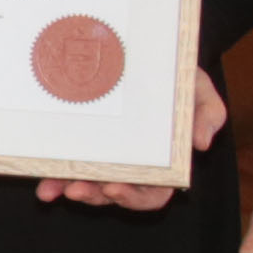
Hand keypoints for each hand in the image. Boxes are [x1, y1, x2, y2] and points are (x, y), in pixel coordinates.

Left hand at [41, 68, 229, 211]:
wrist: (148, 55)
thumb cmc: (177, 77)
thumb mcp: (198, 90)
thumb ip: (208, 114)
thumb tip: (201, 144)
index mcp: (163, 162)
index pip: (153, 192)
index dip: (134, 197)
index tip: (115, 188)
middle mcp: (133, 166)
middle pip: (116, 193)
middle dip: (96, 196)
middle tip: (77, 189)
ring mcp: (105, 158)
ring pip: (89, 186)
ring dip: (70, 190)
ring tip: (53, 189)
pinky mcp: (82, 148)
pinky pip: (67, 169)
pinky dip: (54, 179)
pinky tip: (44, 187)